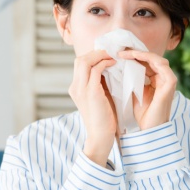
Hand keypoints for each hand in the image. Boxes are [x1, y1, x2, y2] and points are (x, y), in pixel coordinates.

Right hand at [69, 50, 117, 166]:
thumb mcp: (97, 98)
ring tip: (113, 56)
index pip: (79, 64)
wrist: (100, 136)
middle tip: (110, 53)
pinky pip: (96, 70)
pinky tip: (114, 64)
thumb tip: (108, 68)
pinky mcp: (91, 93)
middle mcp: (75, 87)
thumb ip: (99, 84)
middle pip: (80, 60)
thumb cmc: (103, 119)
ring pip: (86, 61)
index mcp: (75, 88)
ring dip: (100, 55)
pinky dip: (105, 63)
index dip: (92, 56)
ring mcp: (81, 90)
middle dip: (96, 53)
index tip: (106, 56)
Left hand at [118, 50, 176, 130]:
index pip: (146, 63)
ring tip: (125, 53)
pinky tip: (135, 57)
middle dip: (135, 53)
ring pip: (156, 59)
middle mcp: (164, 78)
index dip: (133, 57)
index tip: (118, 55)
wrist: (149, 128)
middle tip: (120, 52)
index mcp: (157, 80)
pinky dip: (148, 59)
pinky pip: (160, 65)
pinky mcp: (170, 83)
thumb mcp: (134, 92)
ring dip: (140, 54)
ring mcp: (169, 80)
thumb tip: (118, 65)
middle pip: (151, 59)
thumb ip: (131, 79)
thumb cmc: (142, 113)